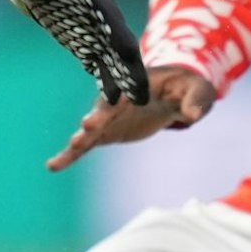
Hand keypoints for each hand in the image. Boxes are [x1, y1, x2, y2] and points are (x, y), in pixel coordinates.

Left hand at [16, 0, 149, 105]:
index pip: (112, 20)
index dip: (119, 35)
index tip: (129, 54)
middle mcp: (103, 18)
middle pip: (122, 44)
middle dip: (133, 68)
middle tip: (142, 93)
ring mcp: (97, 32)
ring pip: (115, 59)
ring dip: (125, 80)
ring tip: (136, 103)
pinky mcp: (87, 43)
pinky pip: (100, 64)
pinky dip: (107, 80)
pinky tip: (111, 100)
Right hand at [46, 65, 214, 171]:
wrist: (173, 93)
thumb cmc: (186, 87)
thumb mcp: (197, 89)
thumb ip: (195, 100)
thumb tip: (193, 115)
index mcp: (137, 85)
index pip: (127, 91)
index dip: (121, 98)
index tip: (114, 105)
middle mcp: (118, 100)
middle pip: (105, 109)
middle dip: (98, 117)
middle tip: (88, 125)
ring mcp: (109, 117)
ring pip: (92, 129)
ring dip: (83, 138)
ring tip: (71, 148)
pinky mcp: (106, 132)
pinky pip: (86, 146)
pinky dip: (70, 155)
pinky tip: (53, 166)